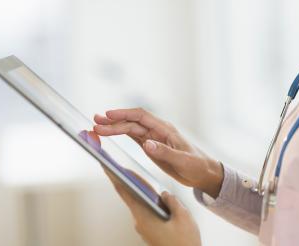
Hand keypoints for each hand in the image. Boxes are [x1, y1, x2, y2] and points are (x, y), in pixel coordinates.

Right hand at [93, 108, 222, 197]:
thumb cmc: (196, 165)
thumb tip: (146, 144)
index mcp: (165, 129)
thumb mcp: (183, 161)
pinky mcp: (151, 146)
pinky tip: (111, 132)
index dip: (124, 114)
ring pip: (130, 128)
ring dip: (114, 127)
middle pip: (132, 122)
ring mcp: (153, 138)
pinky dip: (121, 134)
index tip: (108, 116)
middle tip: (95, 123)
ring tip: (97, 125)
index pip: (141, 117)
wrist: (202, 173)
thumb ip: (165, 152)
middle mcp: (157, 131)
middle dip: (113, 122)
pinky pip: (134, 137)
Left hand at [104, 169, 200, 245]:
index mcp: (144, 216)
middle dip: (126, 182)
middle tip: (120, 167)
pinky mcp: (150, 233)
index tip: (108, 167)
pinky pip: (146, 213)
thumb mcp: (183, 217)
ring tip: (139, 179)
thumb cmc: (184, 243)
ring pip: (140, 205)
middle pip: (131, 197)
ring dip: (140, 193)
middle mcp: (140, 222)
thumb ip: (172, 201)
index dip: (115, 177)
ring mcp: (144, 228)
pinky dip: (147, 203)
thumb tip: (165, 195)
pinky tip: (155, 198)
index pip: (125, 192)